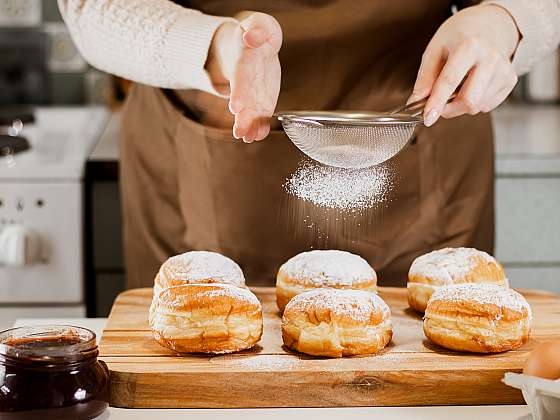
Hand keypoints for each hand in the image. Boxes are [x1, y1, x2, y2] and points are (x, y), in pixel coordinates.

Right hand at [207, 12, 281, 142]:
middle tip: (238, 132)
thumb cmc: (258, 33)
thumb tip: (251, 36)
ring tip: (246, 138)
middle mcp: (246, 81)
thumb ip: (257, 27)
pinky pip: (261, 116)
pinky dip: (260, 127)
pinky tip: (259, 135)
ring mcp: (252, 93)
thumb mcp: (259, 23)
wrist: (254, 46)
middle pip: (243, 100)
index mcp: (244, 61)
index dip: (239, 92)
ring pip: (249, 113)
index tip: (236, 106)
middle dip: (241, 117)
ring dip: (248, 126)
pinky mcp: (262, 101)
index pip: (241, 77)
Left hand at [409, 5, 519, 126]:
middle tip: (439, 104)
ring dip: (461, 106)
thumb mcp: (434, 51)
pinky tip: (473, 86)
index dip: (437, 102)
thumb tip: (415, 102)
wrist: (486, 26)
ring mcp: (504, 69)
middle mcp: (490, 57)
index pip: (450, 81)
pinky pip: (487, 105)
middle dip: (449, 109)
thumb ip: (424, 78)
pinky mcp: (510, 80)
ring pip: (477, 106)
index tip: (428, 118)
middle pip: (469, 100)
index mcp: (469, 46)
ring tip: (459, 87)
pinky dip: (475, 102)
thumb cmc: (457, 38)